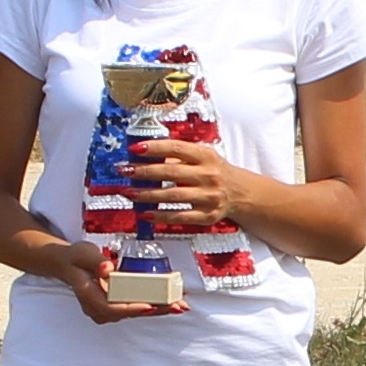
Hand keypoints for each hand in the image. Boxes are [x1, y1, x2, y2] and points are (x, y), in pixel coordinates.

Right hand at [54, 240, 186, 323]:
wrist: (69, 265)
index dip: (131, 308)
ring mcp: (107, 309)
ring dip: (158, 308)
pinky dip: (154, 303)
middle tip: (177, 306)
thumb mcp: (83, 253)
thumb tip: (108, 269)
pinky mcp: (116, 306)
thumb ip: (95, 261)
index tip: (150, 306)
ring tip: (180, 304)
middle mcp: (97, 308)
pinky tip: (171, 301)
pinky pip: (136, 307)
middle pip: (128, 312)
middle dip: (154, 309)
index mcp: (88, 295)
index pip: (110, 307)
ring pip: (135, 312)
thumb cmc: (76, 258)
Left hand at [124, 139, 251, 228]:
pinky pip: (180, 216)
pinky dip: (161, 216)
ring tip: (128, 193)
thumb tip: (145, 155)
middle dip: (144, 171)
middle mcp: (208, 175)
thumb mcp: (204, 157)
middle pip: (171, 172)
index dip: (154, 148)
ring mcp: (208, 197)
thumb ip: (180, 155)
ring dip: (147, 195)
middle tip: (124, 171)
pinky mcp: (207, 216)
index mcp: (206, 156)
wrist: (241, 193)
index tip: (134, 149)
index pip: (176, 148)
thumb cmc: (216, 172)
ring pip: (172, 196)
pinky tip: (145, 214)